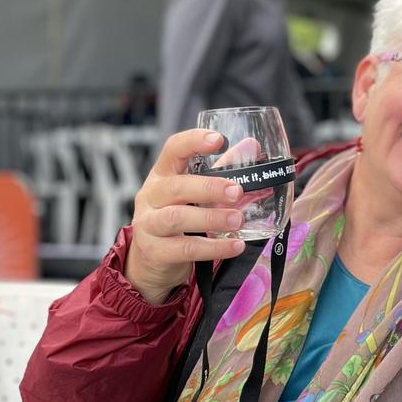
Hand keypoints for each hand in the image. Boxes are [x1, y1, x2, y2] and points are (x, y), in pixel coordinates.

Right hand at [125, 129, 247, 303]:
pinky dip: (213, 248)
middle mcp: (151, 196)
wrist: (149, 261)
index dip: (193, 141)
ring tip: (238, 220)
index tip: (219, 140)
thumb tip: (253, 146)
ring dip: (211, 218)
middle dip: (208, 187)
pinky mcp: (155, 252)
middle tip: (236, 191)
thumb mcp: (192, 192)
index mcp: (162, 174)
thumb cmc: (177, 216)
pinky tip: (235, 245)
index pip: (173, 149)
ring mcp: (148, 225)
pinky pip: (185, 249)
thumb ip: (221, 169)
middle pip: (175, 187)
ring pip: (176, 217)